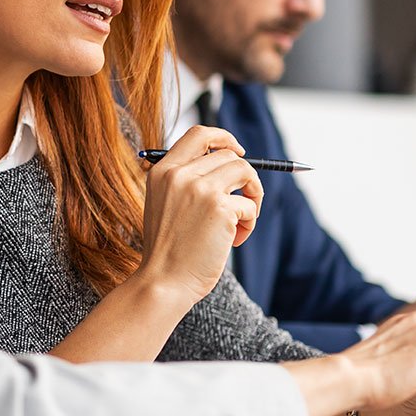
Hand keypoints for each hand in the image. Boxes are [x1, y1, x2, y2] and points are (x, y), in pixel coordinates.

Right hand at [137, 124, 262, 301]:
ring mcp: (200, 189)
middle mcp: (180, 174)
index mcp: (162, 171)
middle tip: (243, 205)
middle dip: (244, 178)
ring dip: (252, 197)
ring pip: (245, 172)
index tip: (238, 150)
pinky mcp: (220, 207)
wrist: (163, 282)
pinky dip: (249, 223)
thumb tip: (228, 163)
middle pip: (229, 155)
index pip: (198, 134)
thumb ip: (186, 181)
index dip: (224, 138)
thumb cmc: (168, 250)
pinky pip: (250, 204)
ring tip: (241, 223)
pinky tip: (233, 241)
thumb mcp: (164, 204)